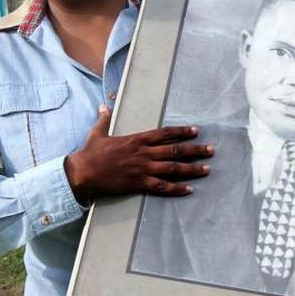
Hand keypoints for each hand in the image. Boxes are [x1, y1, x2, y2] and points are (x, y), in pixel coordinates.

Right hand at [64, 106, 212, 202]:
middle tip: (211, 150)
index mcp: (137, 140)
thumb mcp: (98, 133)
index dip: (182, 132)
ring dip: (192, 169)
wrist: (82, 172)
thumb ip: (104, 119)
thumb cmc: (90, 153)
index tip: (196, 131)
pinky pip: (162, 187)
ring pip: (173, 169)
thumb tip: (104, 106)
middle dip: (195, 150)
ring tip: (207, 169)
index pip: (164, 133)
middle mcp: (143, 153)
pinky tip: (189, 190)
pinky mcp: (138, 184)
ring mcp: (142, 169)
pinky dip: (176, 189)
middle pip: (175, 151)